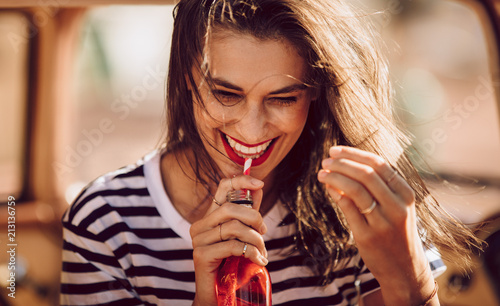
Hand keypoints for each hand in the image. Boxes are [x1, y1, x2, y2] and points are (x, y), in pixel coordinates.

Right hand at [189, 175, 267, 305]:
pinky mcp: (202, 255)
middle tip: (264, 233)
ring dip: (255, 240)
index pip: (222, 187)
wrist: (218, 294)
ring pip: (234, 227)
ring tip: (262, 252)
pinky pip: (233, 246)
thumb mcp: (243, 234)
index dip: (241, 180)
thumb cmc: (231, 263)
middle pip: (231, 208)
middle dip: (255, 218)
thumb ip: (249, 212)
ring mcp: (199, 240)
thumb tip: (258, 187)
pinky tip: (259, 260)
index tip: (260, 183)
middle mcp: (200, 225)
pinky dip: (252, 252)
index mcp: (210, 216)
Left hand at [317, 146, 435, 304]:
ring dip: (335, 177)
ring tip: (322, 173)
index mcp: (405, 194)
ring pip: (355, 189)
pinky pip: (347, 208)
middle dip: (342, 164)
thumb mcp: (397, 206)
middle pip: (366, 174)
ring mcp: (382, 222)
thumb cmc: (397, 232)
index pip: (379, 164)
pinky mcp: (367, 236)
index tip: (335, 150)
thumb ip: (379, 186)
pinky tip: (328, 188)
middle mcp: (397, 206)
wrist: (404, 269)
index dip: (354, 154)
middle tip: (326, 160)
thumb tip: (347, 163)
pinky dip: (335, 194)